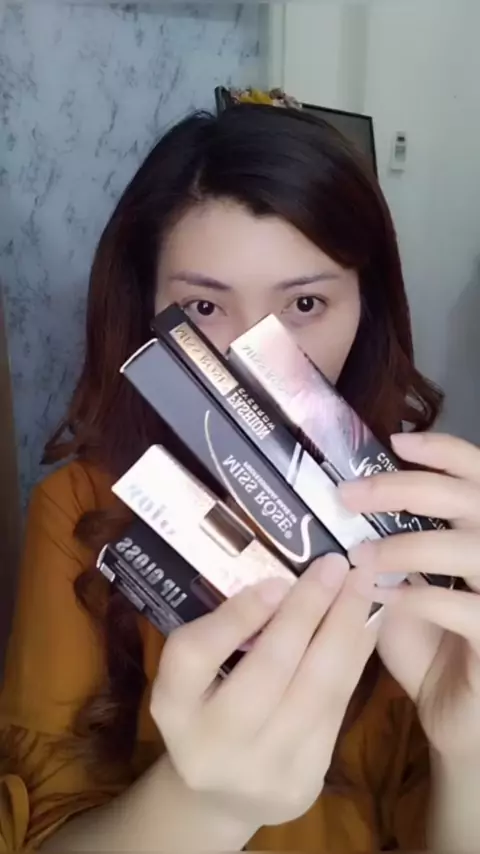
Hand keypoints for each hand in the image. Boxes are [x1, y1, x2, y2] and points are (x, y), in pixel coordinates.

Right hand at [150, 555, 376, 830]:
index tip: (276, 579)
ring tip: (362, 585)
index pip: (194, 656)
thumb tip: (284, 576)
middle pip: (268, 670)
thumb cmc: (207, 711)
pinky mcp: (305, 779)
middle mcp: (212, 743)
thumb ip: (221, 633)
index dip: (235, 617)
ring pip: (316, 689)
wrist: (224, 796)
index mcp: (172, 706)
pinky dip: (356, 658)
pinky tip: (367, 624)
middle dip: (308, 611)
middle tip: (336, 564)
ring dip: (345, 628)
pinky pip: (339, 707)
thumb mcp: (194, 675)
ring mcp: (262, 767)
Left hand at [340, 432, 479, 760]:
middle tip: (351, 494)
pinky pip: (466, 609)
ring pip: (474, 549)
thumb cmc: (432, 648)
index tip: (397, 442)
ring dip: (410, 546)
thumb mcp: (405, 589)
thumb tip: (347, 516)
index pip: (479, 475)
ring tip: (363, 556)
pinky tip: (385, 600)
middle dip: (408, 489)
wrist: (458, 720)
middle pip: (473, 500)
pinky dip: (420, 598)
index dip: (446, 451)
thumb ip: (390, 554)